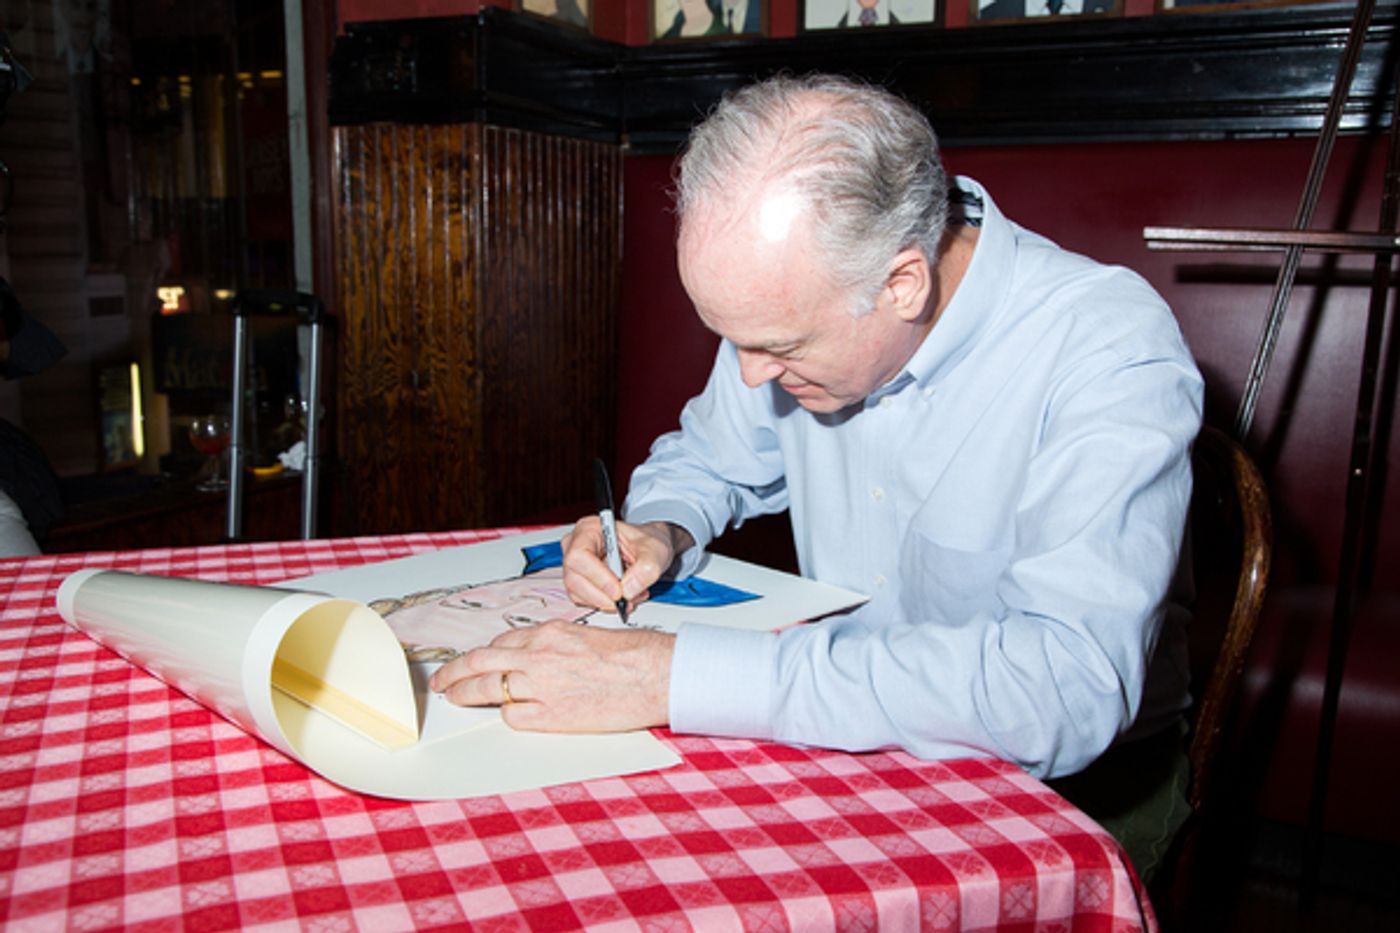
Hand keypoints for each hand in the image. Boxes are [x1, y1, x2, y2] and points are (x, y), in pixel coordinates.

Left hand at [427, 619, 673, 731]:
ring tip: (456, 699)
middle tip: (442, 680)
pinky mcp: (552, 716)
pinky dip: (508, 715)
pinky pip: (512, 716)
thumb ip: (554, 646)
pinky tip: (512, 715)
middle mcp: (539, 655)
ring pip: (486, 690)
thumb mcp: (585, 636)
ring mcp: (542, 686)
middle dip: (453, 672)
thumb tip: (531, 660)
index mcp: (549, 632)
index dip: (481, 655)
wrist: (656, 675)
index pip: (500, 643)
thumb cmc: (632, 654)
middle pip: (479, 663)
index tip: (471, 662)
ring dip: (466, 695)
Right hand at [560, 518, 691, 615]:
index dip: (598, 577)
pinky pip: (585, 600)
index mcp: (589, 528)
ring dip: (606, 602)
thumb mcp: (656, 550)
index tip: (618, 591)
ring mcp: (576, 566)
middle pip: (575, 579)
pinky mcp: (580, 582)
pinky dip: (606, 604)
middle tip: (628, 599)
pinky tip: (624, 596)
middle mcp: (577, 546)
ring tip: (632, 595)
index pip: (580, 555)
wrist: (649, 550)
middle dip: (603, 595)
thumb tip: (628, 589)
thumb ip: (646, 568)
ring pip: (578, 593)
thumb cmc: (648, 542)